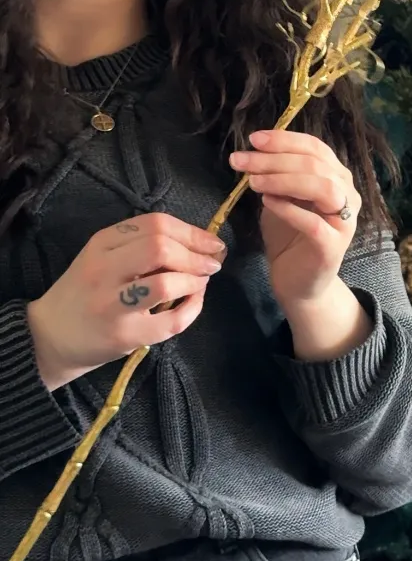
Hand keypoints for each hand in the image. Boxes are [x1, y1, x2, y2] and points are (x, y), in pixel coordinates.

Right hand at [27, 213, 226, 391]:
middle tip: (212, 264)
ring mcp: (113, 305)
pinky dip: (193, 309)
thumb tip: (198, 243)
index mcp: (100, 244)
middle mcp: (103, 270)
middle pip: (160, 248)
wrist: (50, 336)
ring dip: (194, 280)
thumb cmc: (84, 293)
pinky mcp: (125, 335)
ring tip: (200, 282)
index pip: (154, 224)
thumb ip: (139, 246)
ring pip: (166, 283)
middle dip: (196, 254)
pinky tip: (192, 303)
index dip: (191, 232)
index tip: (210, 242)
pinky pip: (172, 320)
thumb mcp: (101, 258)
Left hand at [228, 128, 359, 317]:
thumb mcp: (281, 198)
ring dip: (284, 180)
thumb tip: (256, 151)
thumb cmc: (289, 237)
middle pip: (316, 165)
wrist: (297, 283)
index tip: (253, 139)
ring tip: (253, 182)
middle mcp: (347, 196)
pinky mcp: (333, 247)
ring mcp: (344, 222)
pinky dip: (289, 209)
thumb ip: (278, 175)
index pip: (316, 148)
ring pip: (323, 188)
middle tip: (242, 161)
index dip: (285, 140)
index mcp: (337, 178)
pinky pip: (314, 223)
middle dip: (275, 159)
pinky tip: (267, 202)